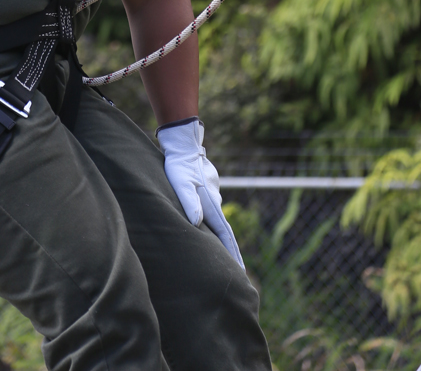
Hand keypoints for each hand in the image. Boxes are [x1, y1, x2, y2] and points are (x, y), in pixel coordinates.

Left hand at [157, 118, 243, 267]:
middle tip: (238, 274)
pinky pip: (211, 212)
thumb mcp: (181, 183)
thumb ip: (189, 202)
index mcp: (211, 205)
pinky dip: (213, 225)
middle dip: (231, 252)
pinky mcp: (207, 191)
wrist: (184, 145)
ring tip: (222, 258)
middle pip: (225, 233)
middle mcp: (215, 203)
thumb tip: (197, 223)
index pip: (225, 236)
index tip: (241, 272)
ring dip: (221, 238)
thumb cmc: (179, 166)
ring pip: (217, 222)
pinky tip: (209, 231)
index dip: (232, 254)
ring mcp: (213, 197)